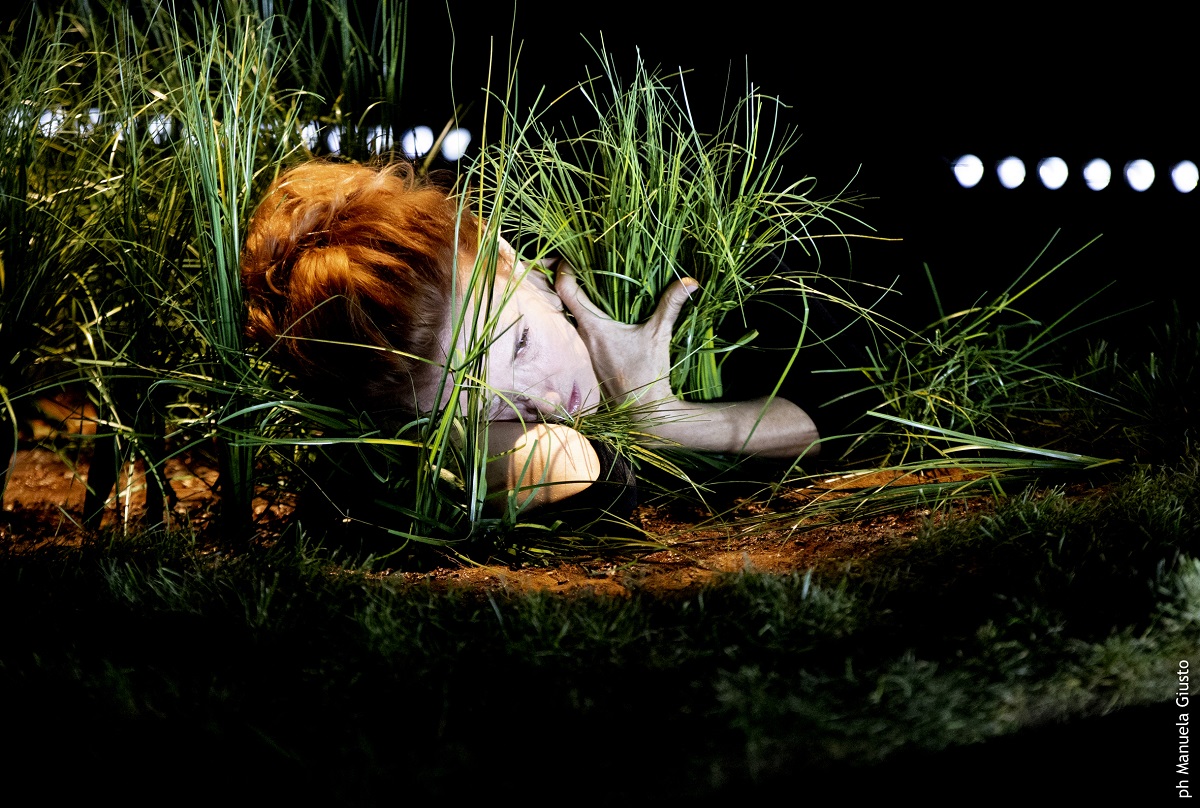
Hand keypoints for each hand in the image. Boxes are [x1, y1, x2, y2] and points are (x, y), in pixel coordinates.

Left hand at [555, 262, 697, 412]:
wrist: (644, 411)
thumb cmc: (649, 373)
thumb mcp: (659, 335)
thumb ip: (671, 305)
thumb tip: (691, 281)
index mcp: (594, 327)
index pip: (566, 290)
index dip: (565, 269)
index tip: (571, 257)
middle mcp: (581, 337)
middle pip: (563, 301)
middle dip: (568, 281)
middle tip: (579, 264)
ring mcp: (582, 350)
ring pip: (569, 318)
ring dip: (574, 301)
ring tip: (587, 282)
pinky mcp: (587, 360)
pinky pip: (577, 333)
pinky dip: (581, 319)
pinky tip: (596, 312)